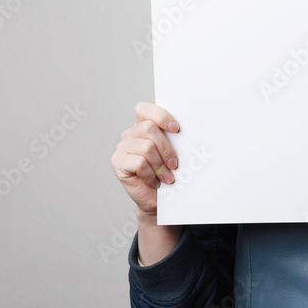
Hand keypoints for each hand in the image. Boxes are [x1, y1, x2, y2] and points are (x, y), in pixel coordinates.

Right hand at [110, 101, 179, 216]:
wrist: (157, 199)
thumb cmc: (167, 173)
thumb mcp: (174, 151)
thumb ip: (174, 136)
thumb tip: (190, 125)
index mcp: (144, 125)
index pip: (145, 108)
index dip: (160, 115)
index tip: (176, 128)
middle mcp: (131, 133)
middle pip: (149, 128)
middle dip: (166, 148)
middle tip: (174, 163)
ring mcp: (122, 147)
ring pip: (146, 147)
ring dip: (160, 165)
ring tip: (166, 176)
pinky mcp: (118, 162)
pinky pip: (139, 163)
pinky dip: (151, 174)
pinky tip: (155, 181)